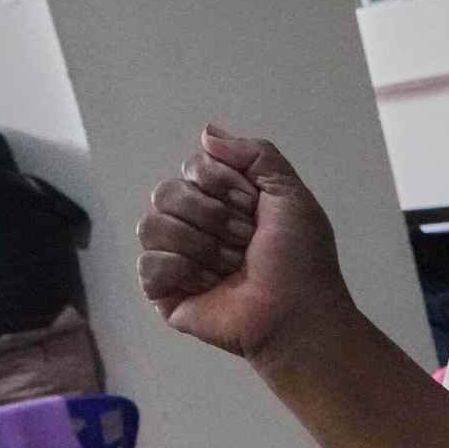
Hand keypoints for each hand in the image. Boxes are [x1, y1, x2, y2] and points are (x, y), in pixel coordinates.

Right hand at [138, 128, 347, 361]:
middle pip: (167, 192)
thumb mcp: (289, 193)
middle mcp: (195, 225)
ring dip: (202, 245)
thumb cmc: (301, 260)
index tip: (252, 207)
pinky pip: (147, 263)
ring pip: (152, 225)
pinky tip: (211, 286)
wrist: (298, 314)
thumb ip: (255, 154)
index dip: (222, 183)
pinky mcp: (164, 292)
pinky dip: (183, 270)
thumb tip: (207, 133)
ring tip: (232, 268)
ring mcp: (176, 259)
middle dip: (212, 216)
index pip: (193, 166)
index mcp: (222, 201)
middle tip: (245, 241)